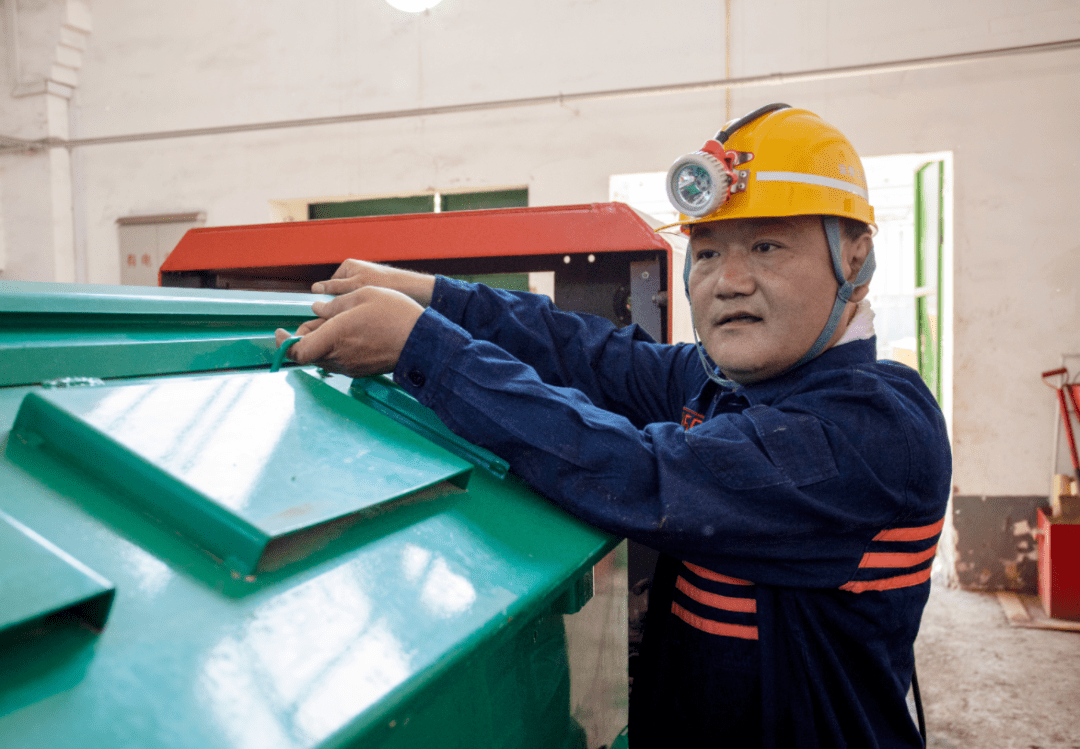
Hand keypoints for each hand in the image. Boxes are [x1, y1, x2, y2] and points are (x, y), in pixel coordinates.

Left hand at [274, 286, 424, 376]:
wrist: (423, 341)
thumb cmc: (395, 315)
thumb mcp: (363, 296)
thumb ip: (334, 305)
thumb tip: (316, 310)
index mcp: (335, 336)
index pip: (297, 351)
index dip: (283, 344)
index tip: (278, 332)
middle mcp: (339, 355)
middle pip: (308, 353)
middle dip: (304, 337)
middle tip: (315, 320)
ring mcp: (350, 366)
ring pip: (323, 357)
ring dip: (321, 343)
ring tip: (337, 324)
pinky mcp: (361, 370)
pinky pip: (339, 360)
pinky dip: (336, 349)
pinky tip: (351, 334)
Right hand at [311, 259, 434, 306]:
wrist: (414, 290)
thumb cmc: (387, 283)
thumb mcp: (357, 286)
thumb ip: (336, 288)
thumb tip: (315, 289)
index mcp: (348, 266)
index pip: (329, 286)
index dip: (329, 301)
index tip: (330, 314)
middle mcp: (355, 273)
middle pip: (339, 294)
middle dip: (341, 306)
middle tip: (346, 316)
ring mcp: (364, 283)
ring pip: (350, 301)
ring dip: (353, 310)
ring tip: (359, 316)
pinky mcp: (373, 293)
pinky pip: (361, 304)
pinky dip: (362, 311)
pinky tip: (367, 318)